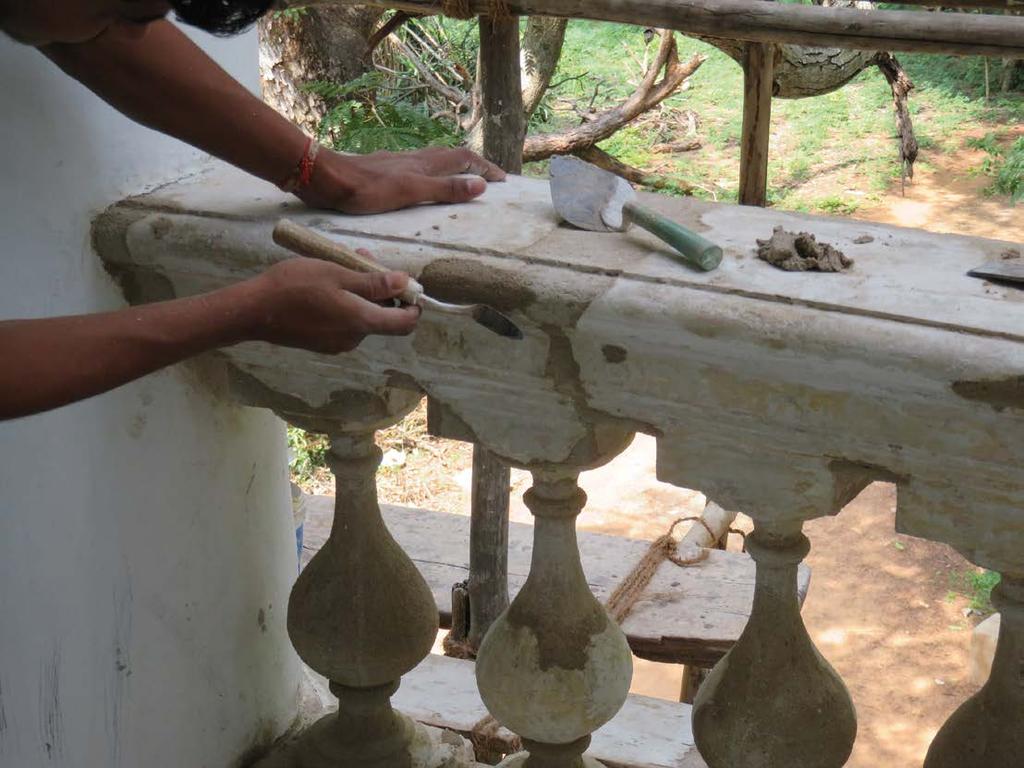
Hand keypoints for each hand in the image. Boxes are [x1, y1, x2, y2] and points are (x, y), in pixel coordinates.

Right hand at [242, 257, 419, 353]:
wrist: (253, 311)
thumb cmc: (294, 287)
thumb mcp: (337, 275)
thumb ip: (373, 282)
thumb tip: (404, 283)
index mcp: (362, 322)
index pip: (404, 324)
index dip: (413, 306)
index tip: (408, 285)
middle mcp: (354, 338)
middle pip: (382, 317)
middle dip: (381, 289)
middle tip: (364, 260)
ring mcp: (337, 344)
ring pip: (362, 316)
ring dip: (360, 293)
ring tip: (341, 264)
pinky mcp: (322, 343)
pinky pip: (345, 322)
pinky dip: (345, 303)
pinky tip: (328, 284)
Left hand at [297, 146, 506, 213]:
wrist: (327, 179)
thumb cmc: (367, 189)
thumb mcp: (410, 192)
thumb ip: (444, 189)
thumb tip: (481, 185)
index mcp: (425, 164)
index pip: (465, 159)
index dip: (485, 168)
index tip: (503, 181)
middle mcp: (415, 159)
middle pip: (452, 157)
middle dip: (473, 166)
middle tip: (488, 180)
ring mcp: (399, 164)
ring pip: (434, 162)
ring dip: (453, 169)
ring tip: (463, 182)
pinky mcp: (384, 171)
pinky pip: (418, 170)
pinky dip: (432, 176)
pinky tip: (423, 186)